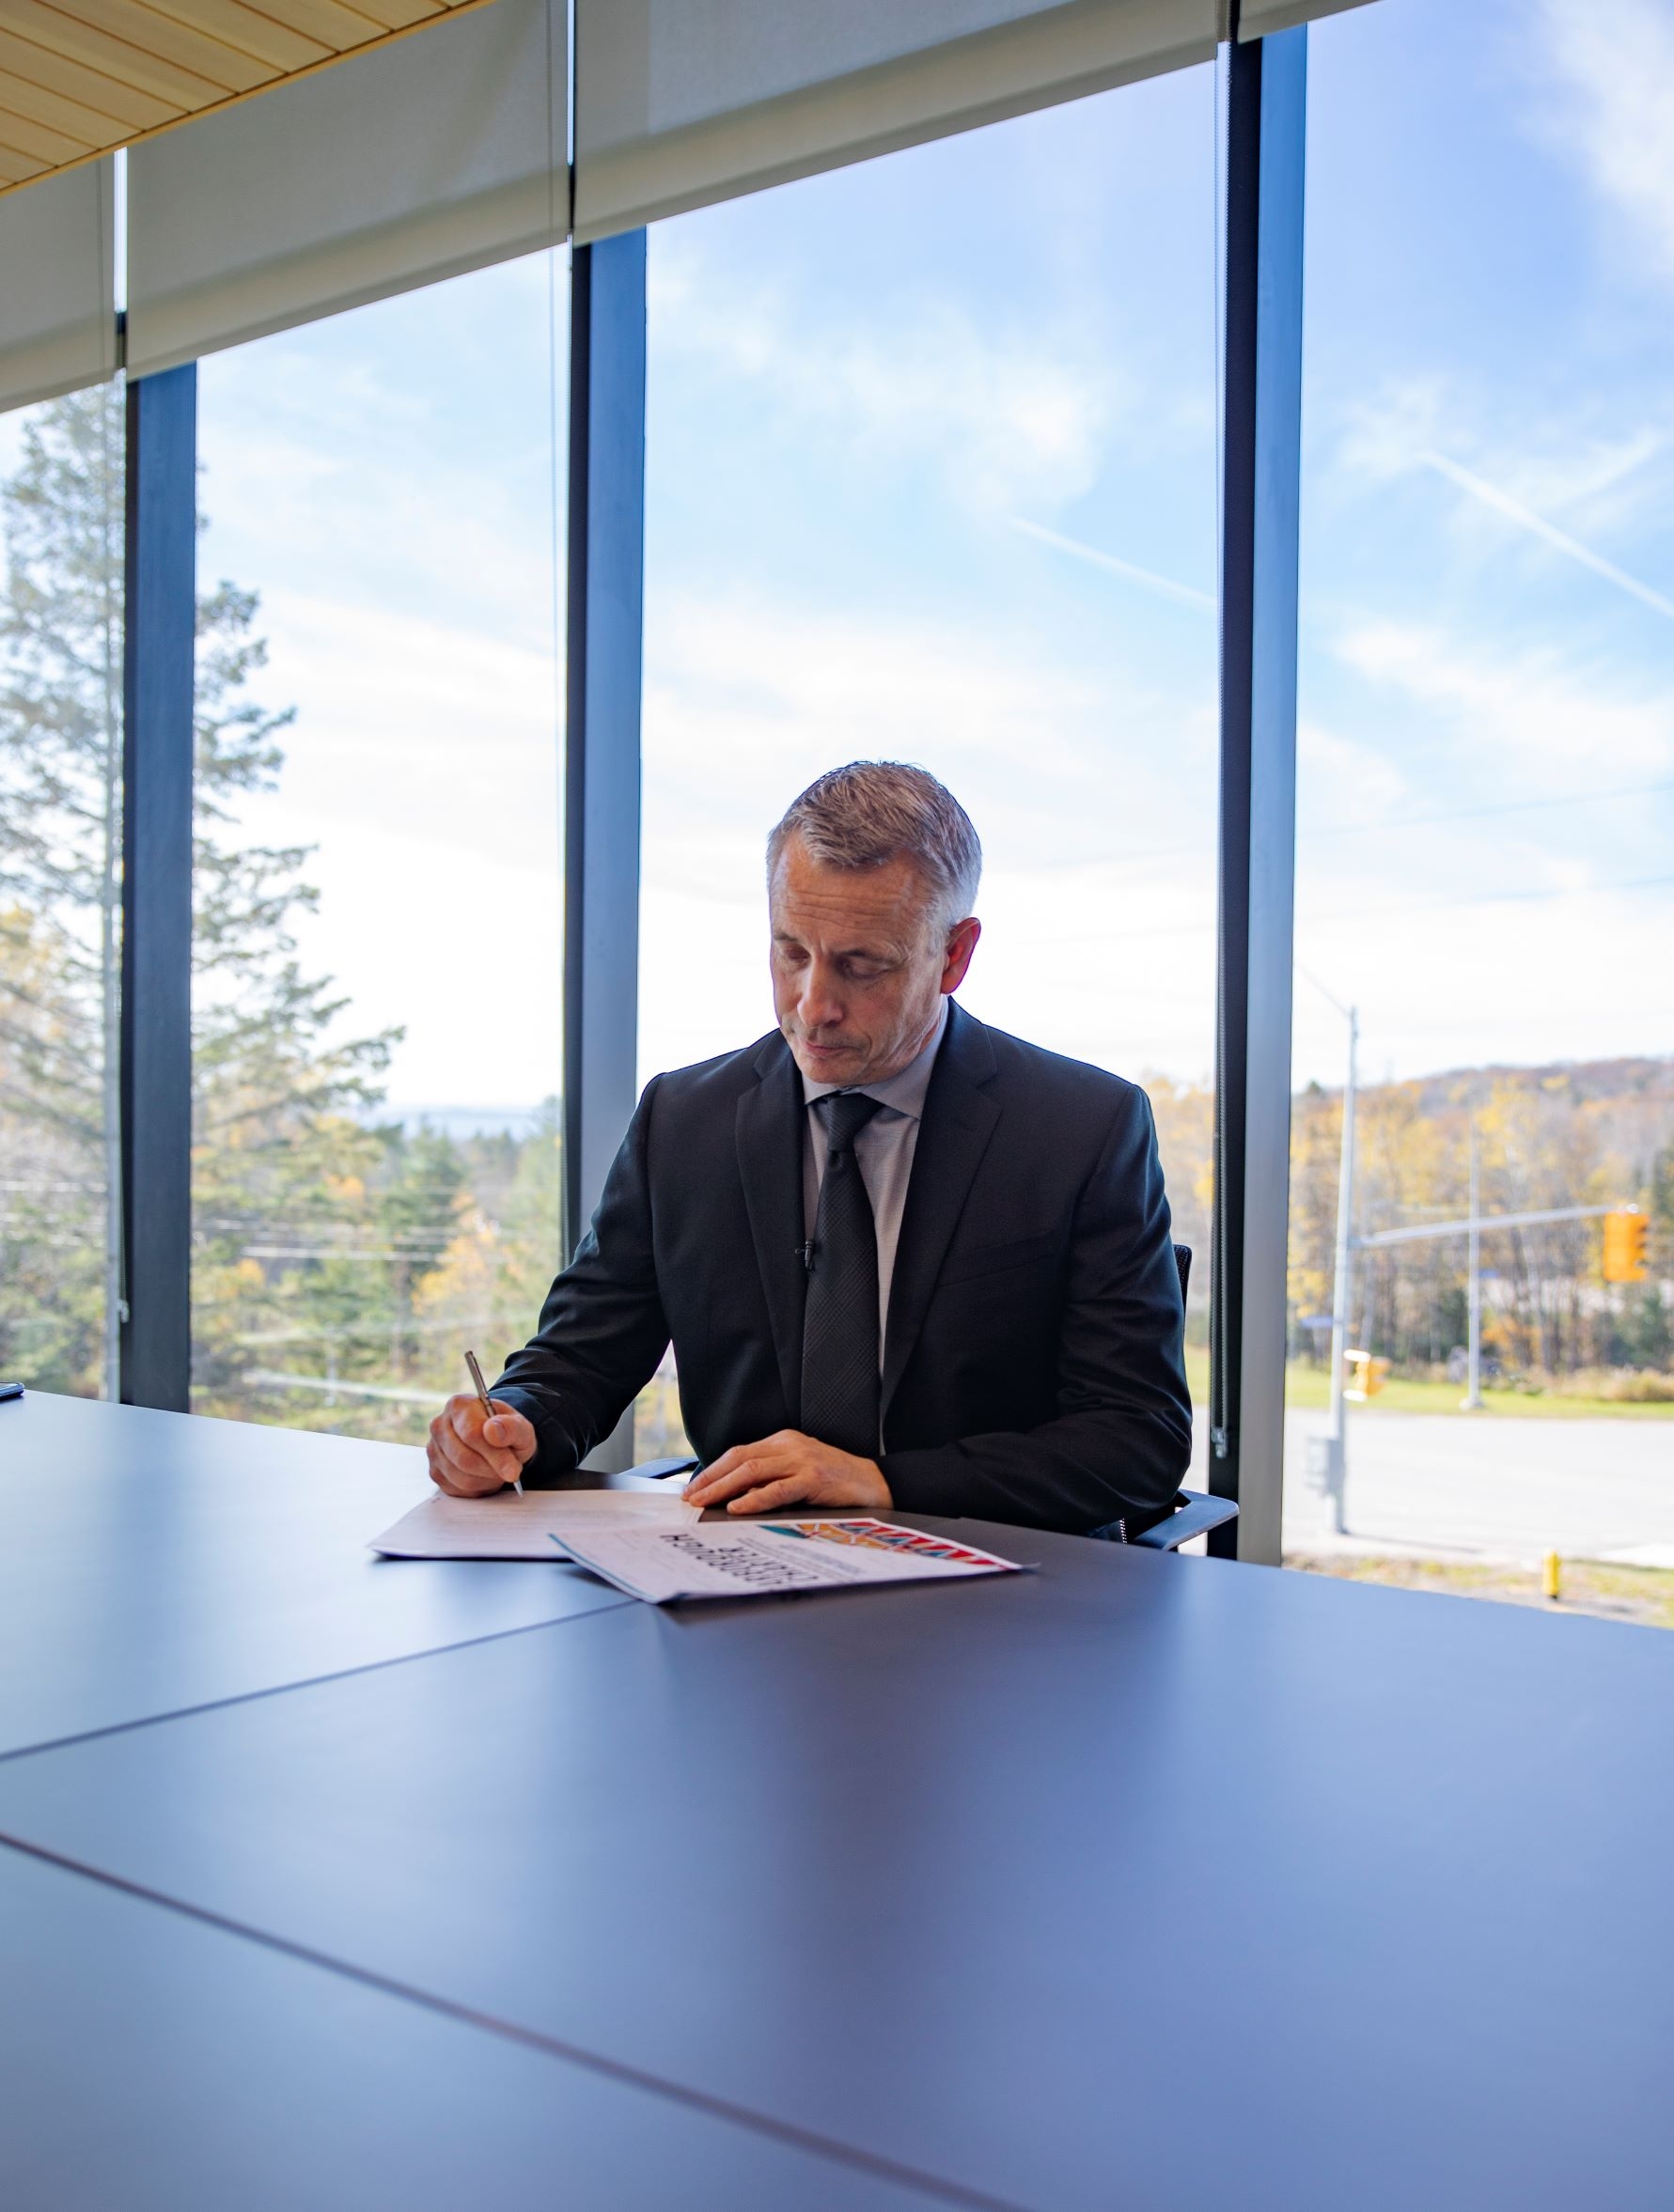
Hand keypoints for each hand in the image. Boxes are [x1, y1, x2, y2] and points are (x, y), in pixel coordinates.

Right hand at [427, 1395, 535, 1496]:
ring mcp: (434, 1449)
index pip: (472, 1434)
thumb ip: (511, 1427)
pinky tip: (486, 1476)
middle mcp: (440, 1425)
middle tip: (511, 1471)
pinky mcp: (435, 1471)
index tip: (514, 1469)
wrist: (498, 1442)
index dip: (495, 1455)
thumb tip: (493, 1431)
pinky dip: (478, 1488)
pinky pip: (457, 1488)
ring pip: (461, 1477)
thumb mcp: (520, 1427)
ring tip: (498, 1470)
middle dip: (492, 1470)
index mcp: (459, 1405)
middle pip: (464, 1459)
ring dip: (486, 1480)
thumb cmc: (507, 1432)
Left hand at [685, 1430, 891, 1516]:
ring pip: (751, 1471)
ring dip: (722, 1488)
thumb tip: (734, 1495)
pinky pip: (777, 1489)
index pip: (739, 1452)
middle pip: (739, 1459)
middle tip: (690, 1498)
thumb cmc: (836, 1482)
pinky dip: (753, 1498)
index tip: (694, 1487)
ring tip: (704, 1503)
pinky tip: (737, 1507)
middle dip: (710, 1479)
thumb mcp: (799, 1471)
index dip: (713, 1470)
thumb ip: (771, 1477)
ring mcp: (802, 1460)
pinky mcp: (814, 1478)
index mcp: (784, 1441)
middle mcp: (790, 1446)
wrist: (876, 1484)